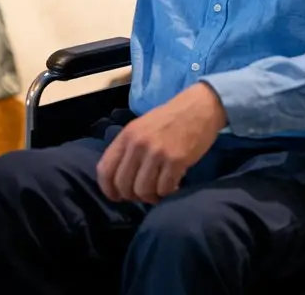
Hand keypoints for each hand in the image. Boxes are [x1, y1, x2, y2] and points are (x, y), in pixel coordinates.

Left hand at [96, 83, 226, 204]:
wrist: (199, 107)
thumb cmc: (170, 118)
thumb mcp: (141, 127)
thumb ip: (128, 149)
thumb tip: (119, 180)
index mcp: (126, 135)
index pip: (105, 170)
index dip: (108, 190)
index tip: (118, 197)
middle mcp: (138, 144)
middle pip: (123, 185)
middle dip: (132, 196)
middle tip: (144, 194)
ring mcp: (157, 153)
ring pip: (143, 191)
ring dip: (151, 196)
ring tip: (160, 190)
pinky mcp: (176, 161)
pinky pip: (164, 189)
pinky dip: (168, 193)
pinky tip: (174, 186)